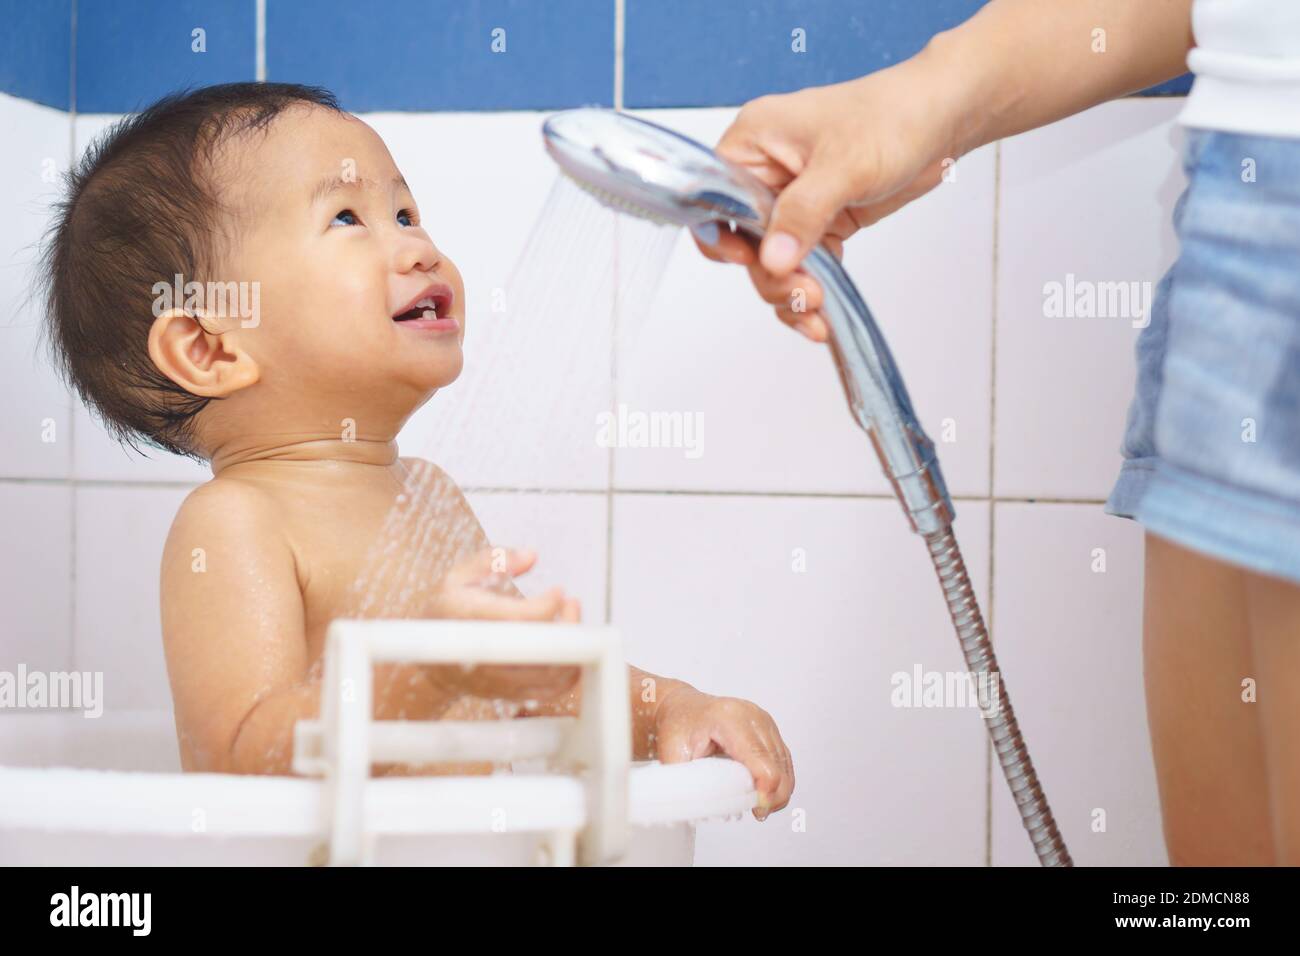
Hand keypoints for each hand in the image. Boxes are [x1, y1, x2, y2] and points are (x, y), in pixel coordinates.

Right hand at [426, 546, 581, 701]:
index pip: (520, 618)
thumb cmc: (448, 614)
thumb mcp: (459, 577)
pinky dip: (568, 672)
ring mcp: (499, 679)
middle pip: (541, 649)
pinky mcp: (510, 694)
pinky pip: (550, 691)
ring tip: (572, 622)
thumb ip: (493, 560)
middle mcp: (486, 654)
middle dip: (567, 625)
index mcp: (471, 620)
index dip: (548, 604)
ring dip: (573, 647)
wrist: (430, 665)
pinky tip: (570, 648)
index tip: (558, 591)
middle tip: (572, 603)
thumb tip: (530, 556)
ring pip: (551, 674)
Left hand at [653, 686, 793, 820]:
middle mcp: (753, 717)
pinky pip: (783, 760)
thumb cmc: (678, 724)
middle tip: (757, 812)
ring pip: (784, 765)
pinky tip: (764, 792)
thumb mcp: (672, 752)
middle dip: (773, 795)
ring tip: (759, 805)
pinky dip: (778, 780)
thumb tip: (691, 808)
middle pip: (778, 765)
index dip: (764, 789)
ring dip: (778, 790)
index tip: (758, 809)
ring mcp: (764, 722)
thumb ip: (683, 780)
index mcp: (730, 720)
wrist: (683, 707)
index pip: (760, 760)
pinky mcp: (769, 729)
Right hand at [694, 60, 960, 341]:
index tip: (751, 263)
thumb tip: (772, 260)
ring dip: (791, 292)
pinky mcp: (818, 221)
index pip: (712, 198)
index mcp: (753, 142)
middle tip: (806, 295)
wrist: (943, 118)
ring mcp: (791, 200)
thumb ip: (804, 214)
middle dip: (771, 276)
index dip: (722, 237)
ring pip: (772, 260)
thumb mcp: (844, 165)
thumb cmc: (893, 117)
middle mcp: (764, 173)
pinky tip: (824, 314)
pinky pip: (801, 264)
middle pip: (742, 241)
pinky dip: (810, 289)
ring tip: (819, 314)